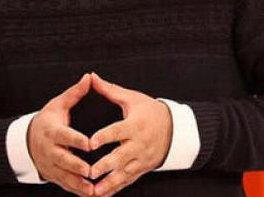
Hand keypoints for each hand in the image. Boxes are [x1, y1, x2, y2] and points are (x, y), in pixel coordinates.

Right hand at [27, 73, 93, 195]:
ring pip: (65, 176)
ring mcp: (51, 165)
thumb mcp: (58, 105)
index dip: (76, 140)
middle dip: (76, 166)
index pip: (64, 136)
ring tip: (93, 189)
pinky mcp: (54, 176)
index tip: (89, 143)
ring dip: (78, 184)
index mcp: (52, 131)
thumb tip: (89, 77)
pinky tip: (91, 194)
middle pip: (63, 159)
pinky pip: (66, 185)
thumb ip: (75, 93)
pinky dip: (77, 191)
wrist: (26, 141)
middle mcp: (50, 150)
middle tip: (90, 170)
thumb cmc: (48, 120)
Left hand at [87, 72, 171, 196]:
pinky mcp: (142, 169)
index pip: (118, 131)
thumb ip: (110, 90)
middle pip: (121, 156)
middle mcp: (139, 144)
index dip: (104, 137)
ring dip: (108, 182)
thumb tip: (92, 77)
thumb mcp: (132, 98)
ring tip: (93, 191)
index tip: (90, 143)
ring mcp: (141, 159)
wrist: (174, 128)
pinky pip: (127, 181)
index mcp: (135, 125)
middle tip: (90, 172)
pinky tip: (101, 195)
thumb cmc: (149, 111)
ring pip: (124, 173)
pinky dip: (115, 188)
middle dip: (106, 165)